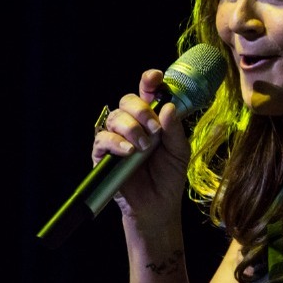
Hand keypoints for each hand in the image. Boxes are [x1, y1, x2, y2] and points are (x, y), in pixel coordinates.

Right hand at [91, 69, 189, 223]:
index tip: (155, 78)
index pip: (147, 92)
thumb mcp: (179, 151)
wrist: (158, 204)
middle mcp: (133, 124)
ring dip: (131, 128)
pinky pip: (102, 138)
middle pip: (128, 100)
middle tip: (154, 129)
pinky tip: (129, 151)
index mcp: (152, 118)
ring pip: (115, 117)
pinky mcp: (103, 155)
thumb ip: (174, 129)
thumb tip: (168, 107)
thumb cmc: (169, 175)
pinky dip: (116, 142)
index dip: (149, 81)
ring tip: (144, 147)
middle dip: (141, 110)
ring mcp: (117, 138)